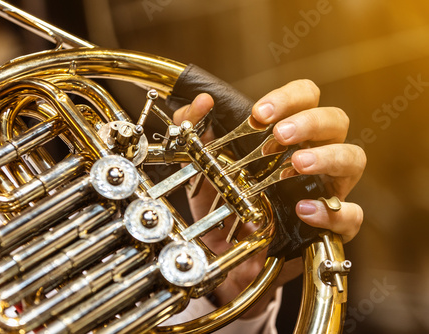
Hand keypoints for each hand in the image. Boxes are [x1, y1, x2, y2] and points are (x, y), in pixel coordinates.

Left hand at [172, 79, 365, 316]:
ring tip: (298, 163)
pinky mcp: (329, 225)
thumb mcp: (202, 164)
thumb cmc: (223, 200)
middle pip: (336, 121)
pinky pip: (350, 216)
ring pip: (353, 159)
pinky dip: (332, 211)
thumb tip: (200, 102)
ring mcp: (326, 188)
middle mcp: (314, 154)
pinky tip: (303, 209)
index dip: (289, 98)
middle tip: (279, 135)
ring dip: (328, 157)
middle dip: (309, 122)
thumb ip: (195, 129)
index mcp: (289, 134)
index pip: (306, 98)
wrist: (225, 250)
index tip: (259, 113)